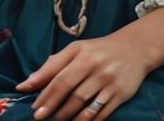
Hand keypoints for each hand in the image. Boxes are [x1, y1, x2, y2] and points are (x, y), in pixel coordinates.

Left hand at [15, 34, 149, 120]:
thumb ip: (53, 65)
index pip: (60, 77)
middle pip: (71, 93)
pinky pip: (102, 113)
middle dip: (54, 107)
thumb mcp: (75, 50)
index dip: (45, 93)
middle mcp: (96, 68)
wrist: (134, 49)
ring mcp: (109, 83)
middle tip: (40, 117)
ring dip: (69, 117)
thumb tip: (28, 82)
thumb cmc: (98, 50)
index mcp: (82, 55)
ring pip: (86, 106)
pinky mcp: (121, 95)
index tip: (33, 106)